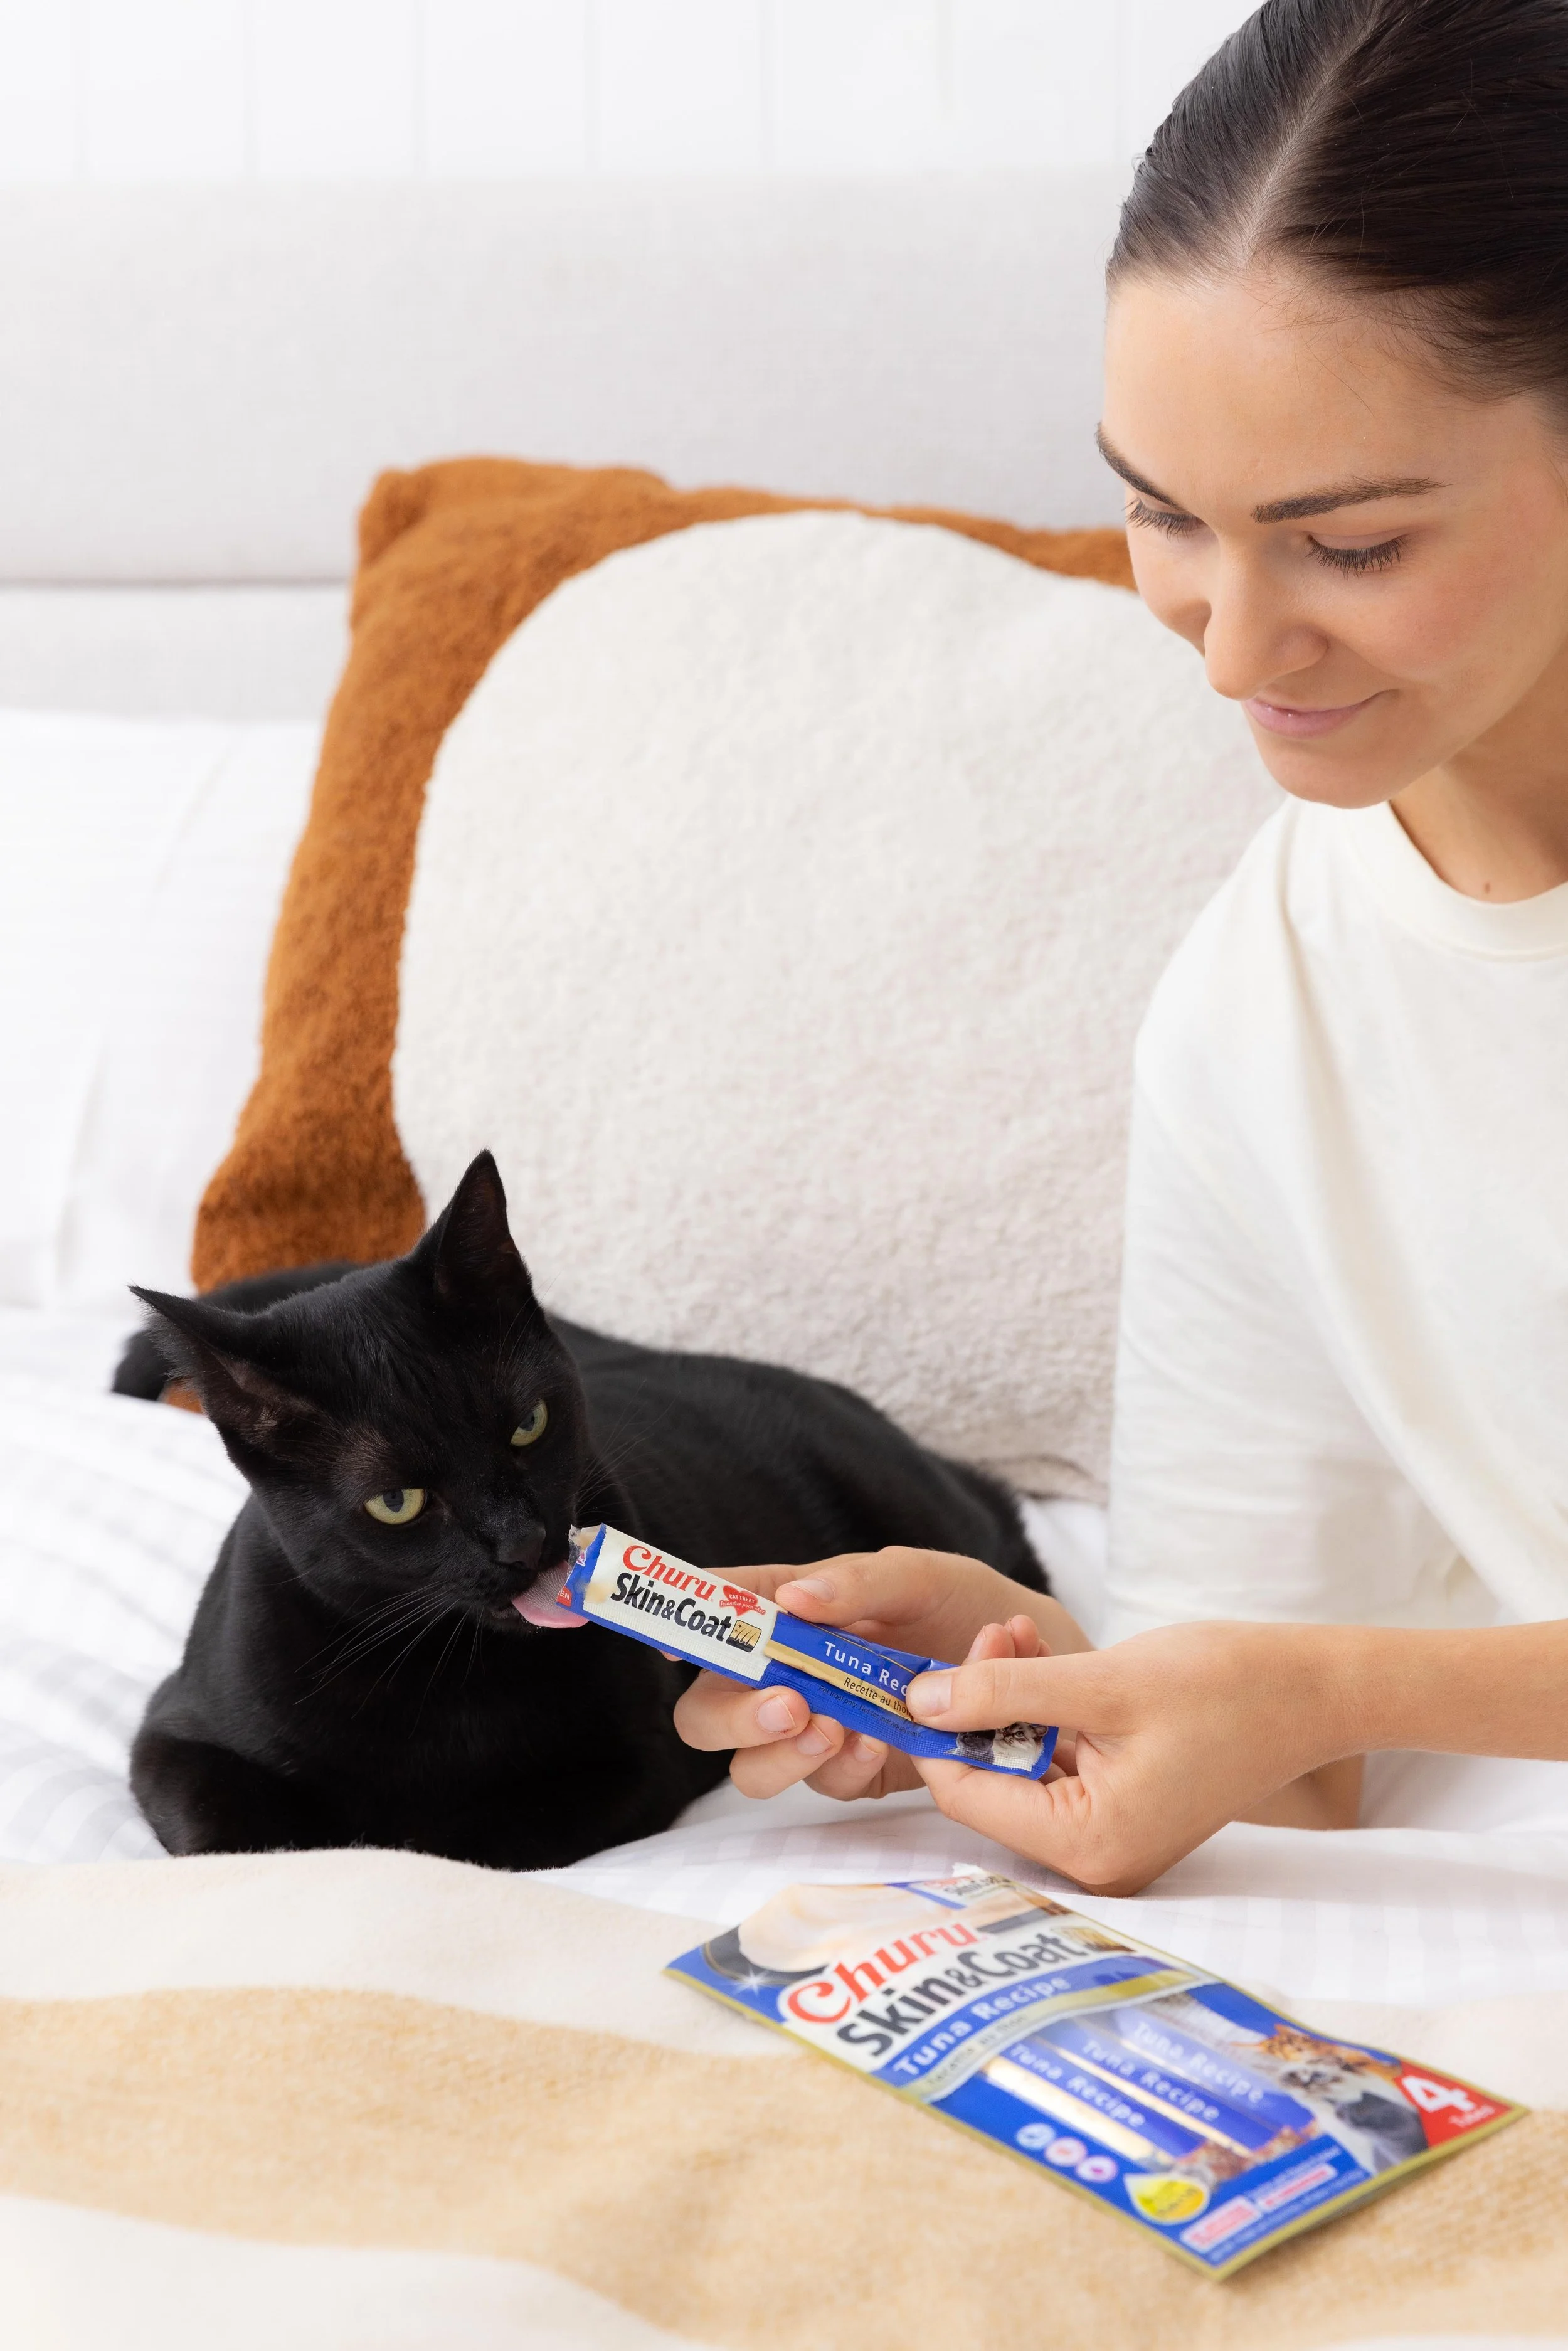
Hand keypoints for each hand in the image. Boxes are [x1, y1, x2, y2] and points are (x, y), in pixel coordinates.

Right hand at [672, 1546, 1085, 1802]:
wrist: (1042, 1670)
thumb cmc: (971, 1607)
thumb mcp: (923, 1576)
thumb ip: (858, 1582)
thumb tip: (793, 1601)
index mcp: (795, 1610)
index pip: (725, 1614)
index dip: (689, 1626)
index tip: (677, 1642)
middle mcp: (791, 1673)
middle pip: (710, 1709)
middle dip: (730, 1714)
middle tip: (784, 1702)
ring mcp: (819, 1727)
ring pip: (751, 1763)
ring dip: (778, 1752)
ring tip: (831, 1727)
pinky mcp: (857, 1769)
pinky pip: (821, 1783)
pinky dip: (838, 1766)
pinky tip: (871, 1743)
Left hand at [905, 1617, 1355, 1893]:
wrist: (1312, 1691)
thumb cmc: (1225, 1687)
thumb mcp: (1102, 1681)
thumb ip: (1004, 1692)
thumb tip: (918, 1701)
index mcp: (1089, 1844)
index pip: (968, 1795)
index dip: (932, 1731)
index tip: (908, 1670)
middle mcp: (1094, 1858)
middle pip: (989, 1781)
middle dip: (974, 1705)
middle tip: (987, 1632)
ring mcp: (1109, 1835)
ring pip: (1018, 1762)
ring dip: (1005, 1697)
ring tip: (1015, 1632)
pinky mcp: (1121, 1805)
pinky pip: (1054, 1757)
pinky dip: (1040, 1708)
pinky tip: (1037, 1653)